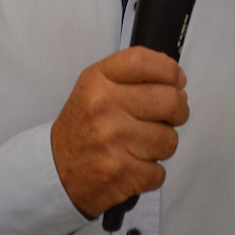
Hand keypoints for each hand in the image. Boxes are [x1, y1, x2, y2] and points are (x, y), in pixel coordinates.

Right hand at [51, 46, 188, 218]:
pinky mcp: (120, 173)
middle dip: (178, 110)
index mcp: (98, 80)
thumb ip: (134, 77)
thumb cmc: (84, 125)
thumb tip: (178, 83)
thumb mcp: (97, 86)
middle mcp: (103, 106)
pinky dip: (152, 172)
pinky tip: (135, 164)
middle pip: (169, 101)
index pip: (144, 61)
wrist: (56, 169)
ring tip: (143, 143)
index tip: (176, 80)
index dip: (169, 69)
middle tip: (170, 116)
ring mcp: (112, 140)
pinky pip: (160, 172)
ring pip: (169, 139)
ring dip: (162, 144)